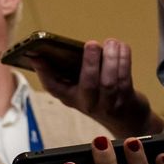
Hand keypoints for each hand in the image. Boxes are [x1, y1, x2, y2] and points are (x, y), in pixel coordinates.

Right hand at [32, 39, 163, 137]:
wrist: (127, 120)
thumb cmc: (100, 97)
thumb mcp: (82, 88)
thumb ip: (73, 70)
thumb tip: (62, 46)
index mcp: (71, 97)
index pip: (53, 88)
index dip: (43, 73)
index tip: (36, 57)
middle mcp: (88, 104)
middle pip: (88, 84)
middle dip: (90, 62)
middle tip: (91, 43)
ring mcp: (108, 105)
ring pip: (109, 81)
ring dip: (111, 58)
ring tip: (111, 42)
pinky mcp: (126, 101)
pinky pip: (125, 79)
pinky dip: (124, 60)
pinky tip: (122, 47)